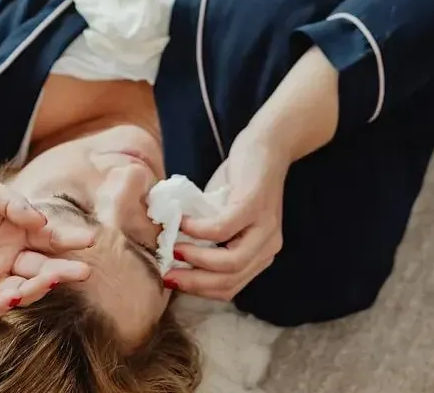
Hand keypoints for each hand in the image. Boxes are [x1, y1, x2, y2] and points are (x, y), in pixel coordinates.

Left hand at [0, 169, 95, 320]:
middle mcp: (5, 256)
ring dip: (35, 289)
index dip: (69, 239)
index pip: (49, 238)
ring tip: (47, 281)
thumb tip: (41, 222)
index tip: (89, 240)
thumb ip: (11, 203)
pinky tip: (10, 297)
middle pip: (41, 268)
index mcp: (15, 229)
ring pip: (18, 290)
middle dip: (63, 271)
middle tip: (82, 271)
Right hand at [167, 138, 290, 299]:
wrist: (266, 144)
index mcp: (259, 255)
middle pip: (229, 281)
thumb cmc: (237, 182)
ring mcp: (264, 227)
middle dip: (193, 283)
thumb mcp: (221, 217)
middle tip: (166, 274)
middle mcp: (267, 247)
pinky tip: (182, 222)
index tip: (170, 281)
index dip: (197, 290)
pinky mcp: (255, 205)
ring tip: (173, 248)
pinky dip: (198, 230)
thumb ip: (205, 239)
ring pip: (231, 263)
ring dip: (196, 260)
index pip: (228, 288)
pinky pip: (223, 229)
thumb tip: (172, 256)